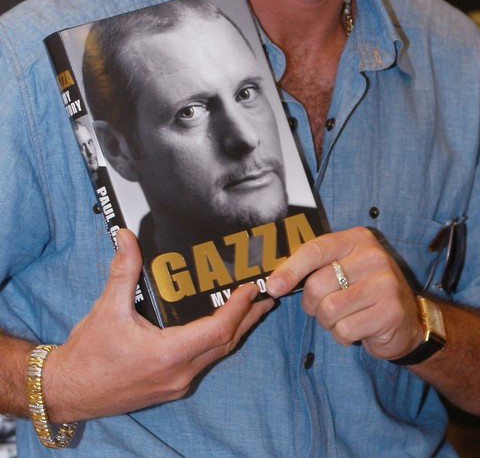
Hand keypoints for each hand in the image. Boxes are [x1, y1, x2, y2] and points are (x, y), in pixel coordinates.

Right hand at [43, 229, 273, 421]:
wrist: (67, 390)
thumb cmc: (87, 354)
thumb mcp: (107, 308)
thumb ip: (123, 270)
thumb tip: (125, 236)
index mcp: (168, 354)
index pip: (218, 330)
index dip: (239, 308)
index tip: (252, 288)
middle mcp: (178, 373)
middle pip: (226, 344)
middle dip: (248, 318)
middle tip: (266, 296)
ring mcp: (175, 384)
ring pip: (217, 356)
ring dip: (236, 331)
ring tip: (252, 309)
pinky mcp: (169, 388)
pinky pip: (204, 363)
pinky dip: (217, 343)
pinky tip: (220, 329)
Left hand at [266, 226, 422, 360]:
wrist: (407, 321)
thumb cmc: (364, 291)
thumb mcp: (344, 268)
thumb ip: (316, 267)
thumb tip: (275, 281)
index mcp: (357, 239)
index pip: (315, 250)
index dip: (290, 269)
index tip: (273, 286)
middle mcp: (373, 256)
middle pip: (316, 284)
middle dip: (312, 304)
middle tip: (325, 307)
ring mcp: (384, 284)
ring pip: (328, 310)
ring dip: (329, 322)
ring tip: (346, 317)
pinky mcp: (390, 312)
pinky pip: (345, 330)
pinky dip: (343, 336)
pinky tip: (359, 328)